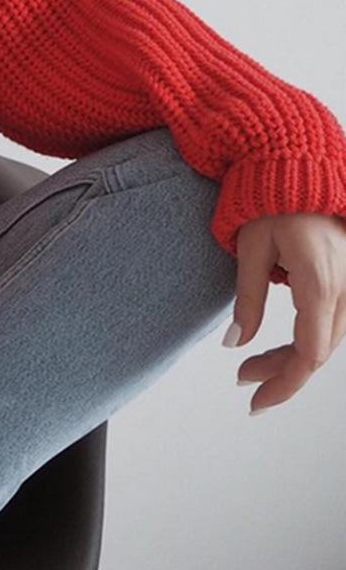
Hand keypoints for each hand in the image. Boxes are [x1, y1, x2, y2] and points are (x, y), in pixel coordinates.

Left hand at [225, 212, 345, 413]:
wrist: (298, 169)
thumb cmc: (271, 202)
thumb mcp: (251, 249)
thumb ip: (247, 300)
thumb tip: (236, 343)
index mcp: (321, 283)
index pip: (311, 352)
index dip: (285, 382)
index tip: (255, 399)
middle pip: (320, 351)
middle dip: (282, 372)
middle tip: (244, 378)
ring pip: (329, 339)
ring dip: (293, 358)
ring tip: (252, 365)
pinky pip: (333, 321)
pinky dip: (307, 338)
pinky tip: (280, 346)